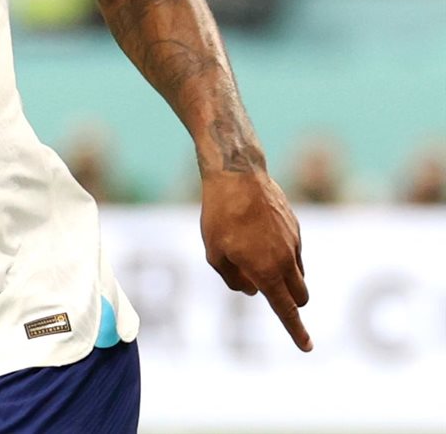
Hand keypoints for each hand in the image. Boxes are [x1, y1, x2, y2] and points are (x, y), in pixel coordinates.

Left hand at [200, 169, 310, 350]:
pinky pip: (293, 251)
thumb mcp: (214, 253)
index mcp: (266, 271)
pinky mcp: (295, 226)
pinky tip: (258, 234)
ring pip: (298, 273)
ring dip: (284, 276)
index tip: (307, 347)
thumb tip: (252, 290)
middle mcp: (286, 260)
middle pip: (300, 295)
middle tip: (260, 284)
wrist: (237, 174)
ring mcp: (294, 242)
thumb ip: (233, 279)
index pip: (286, 310)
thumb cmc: (219, 215)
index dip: (296, 331)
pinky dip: (281, 254)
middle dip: (290, 301)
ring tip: (251, 252)